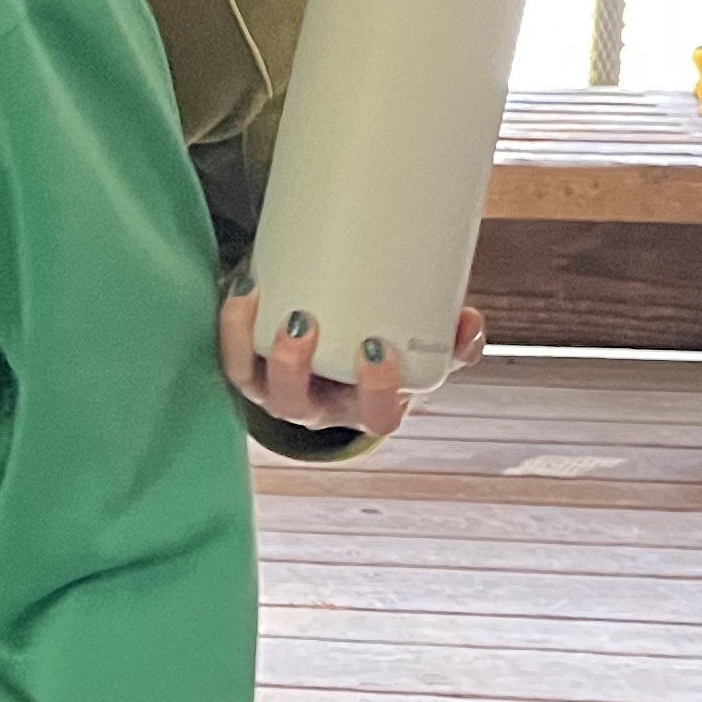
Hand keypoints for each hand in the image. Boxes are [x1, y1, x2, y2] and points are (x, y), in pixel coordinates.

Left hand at [218, 283, 488, 442]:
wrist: (335, 358)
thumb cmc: (381, 354)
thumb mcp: (420, 355)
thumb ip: (449, 343)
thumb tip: (469, 319)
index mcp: (364, 410)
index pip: (375, 416)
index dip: (376, 390)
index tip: (378, 348)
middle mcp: (315, 407)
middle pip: (297, 405)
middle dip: (295, 367)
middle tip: (304, 322)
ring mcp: (275, 390)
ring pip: (253, 381)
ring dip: (250, 341)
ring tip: (265, 298)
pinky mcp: (247, 367)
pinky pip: (231, 354)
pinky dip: (233, 323)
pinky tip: (246, 285)